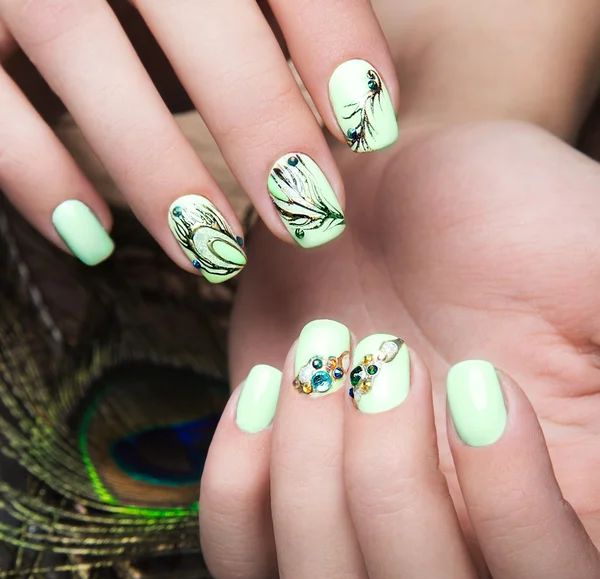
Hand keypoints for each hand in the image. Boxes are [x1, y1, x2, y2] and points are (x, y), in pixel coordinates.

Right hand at [0, 0, 398, 276]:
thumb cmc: (159, 3)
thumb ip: (275, 20)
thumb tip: (353, 104)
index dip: (333, 35)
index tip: (372, 126)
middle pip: (189, 1)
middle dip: (257, 113)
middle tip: (306, 215)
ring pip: (75, 44)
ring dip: (154, 165)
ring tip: (214, 252)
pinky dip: (37, 173)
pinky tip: (94, 237)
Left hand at [202, 118, 599, 578]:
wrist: (386, 194)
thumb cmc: (495, 211)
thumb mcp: (593, 263)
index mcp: (551, 495)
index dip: (514, 514)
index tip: (480, 380)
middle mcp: (454, 527)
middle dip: (391, 486)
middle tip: (386, 356)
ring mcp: (355, 513)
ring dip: (310, 476)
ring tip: (323, 355)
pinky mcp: (278, 483)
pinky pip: (239, 547)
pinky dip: (239, 480)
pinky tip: (271, 386)